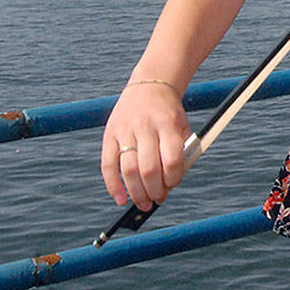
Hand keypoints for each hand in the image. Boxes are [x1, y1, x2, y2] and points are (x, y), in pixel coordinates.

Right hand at [100, 80, 190, 210]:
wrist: (150, 86)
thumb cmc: (169, 113)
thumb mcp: (182, 126)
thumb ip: (180, 153)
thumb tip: (169, 187)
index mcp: (168, 123)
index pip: (171, 159)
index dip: (173, 178)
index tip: (172, 185)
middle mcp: (145, 126)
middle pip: (148, 168)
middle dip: (154, 190)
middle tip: (158, 199)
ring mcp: (125, 130)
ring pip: (128, 170)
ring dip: (136, 193)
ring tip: (144, 203)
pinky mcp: (109, 134)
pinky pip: (107, 165)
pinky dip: (113, 186)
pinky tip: (121, 199)